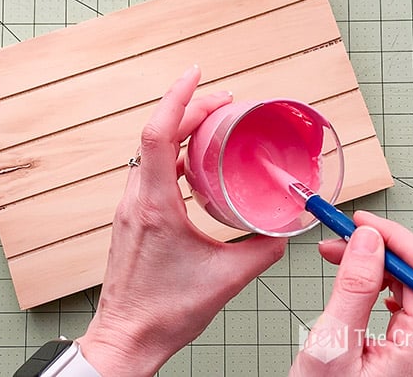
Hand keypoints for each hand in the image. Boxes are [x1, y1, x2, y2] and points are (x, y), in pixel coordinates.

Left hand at [78, 66, 286, 376]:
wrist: (127, 337)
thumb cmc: (164, 312)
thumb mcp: (226, 279)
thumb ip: (263, 251)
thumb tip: (285, 230)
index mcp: (155, 206)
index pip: (159, 135)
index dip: (177, 98)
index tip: (197, 74)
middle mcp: (136, 200)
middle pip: (157, 135)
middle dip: (190, 109)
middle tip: (224, 100)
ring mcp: (130, 208)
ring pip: (150, 152)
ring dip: (179, 130)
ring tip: (212, 122)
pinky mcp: (133, 218)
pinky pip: (150, 172)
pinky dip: (173, 155)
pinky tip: (196, 162)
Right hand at [289, 211, 412, 376]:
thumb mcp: (333, 343)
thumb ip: (354, 288)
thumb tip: (369, 241)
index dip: (395, 238)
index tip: (360, 223)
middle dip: (382, 248)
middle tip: (342, 236)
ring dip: (377, 264)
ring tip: (339, 255)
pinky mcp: (411, 353)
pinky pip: (404, 305)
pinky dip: (378, 284)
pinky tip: (357, 280)